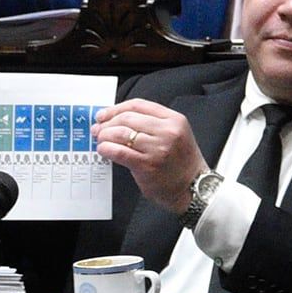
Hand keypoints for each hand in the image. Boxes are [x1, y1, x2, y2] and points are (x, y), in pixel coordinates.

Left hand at [91, 98, 210, 212]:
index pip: (138, 105)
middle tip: (98, 129)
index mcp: (174, 120)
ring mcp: (158, 149)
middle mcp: (167, 132)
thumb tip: (117, 119)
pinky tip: (103, 150)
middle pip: (127, 118)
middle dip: (107, 123)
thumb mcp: (176, 134)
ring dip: (104, 136)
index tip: (104, 115)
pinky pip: (119, 152)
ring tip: (101, 140)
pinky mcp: (147, 165)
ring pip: (120, 133)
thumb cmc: (182, 163)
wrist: (193, 187)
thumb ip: (152, 124)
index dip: (116, 108)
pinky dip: (106, 149)